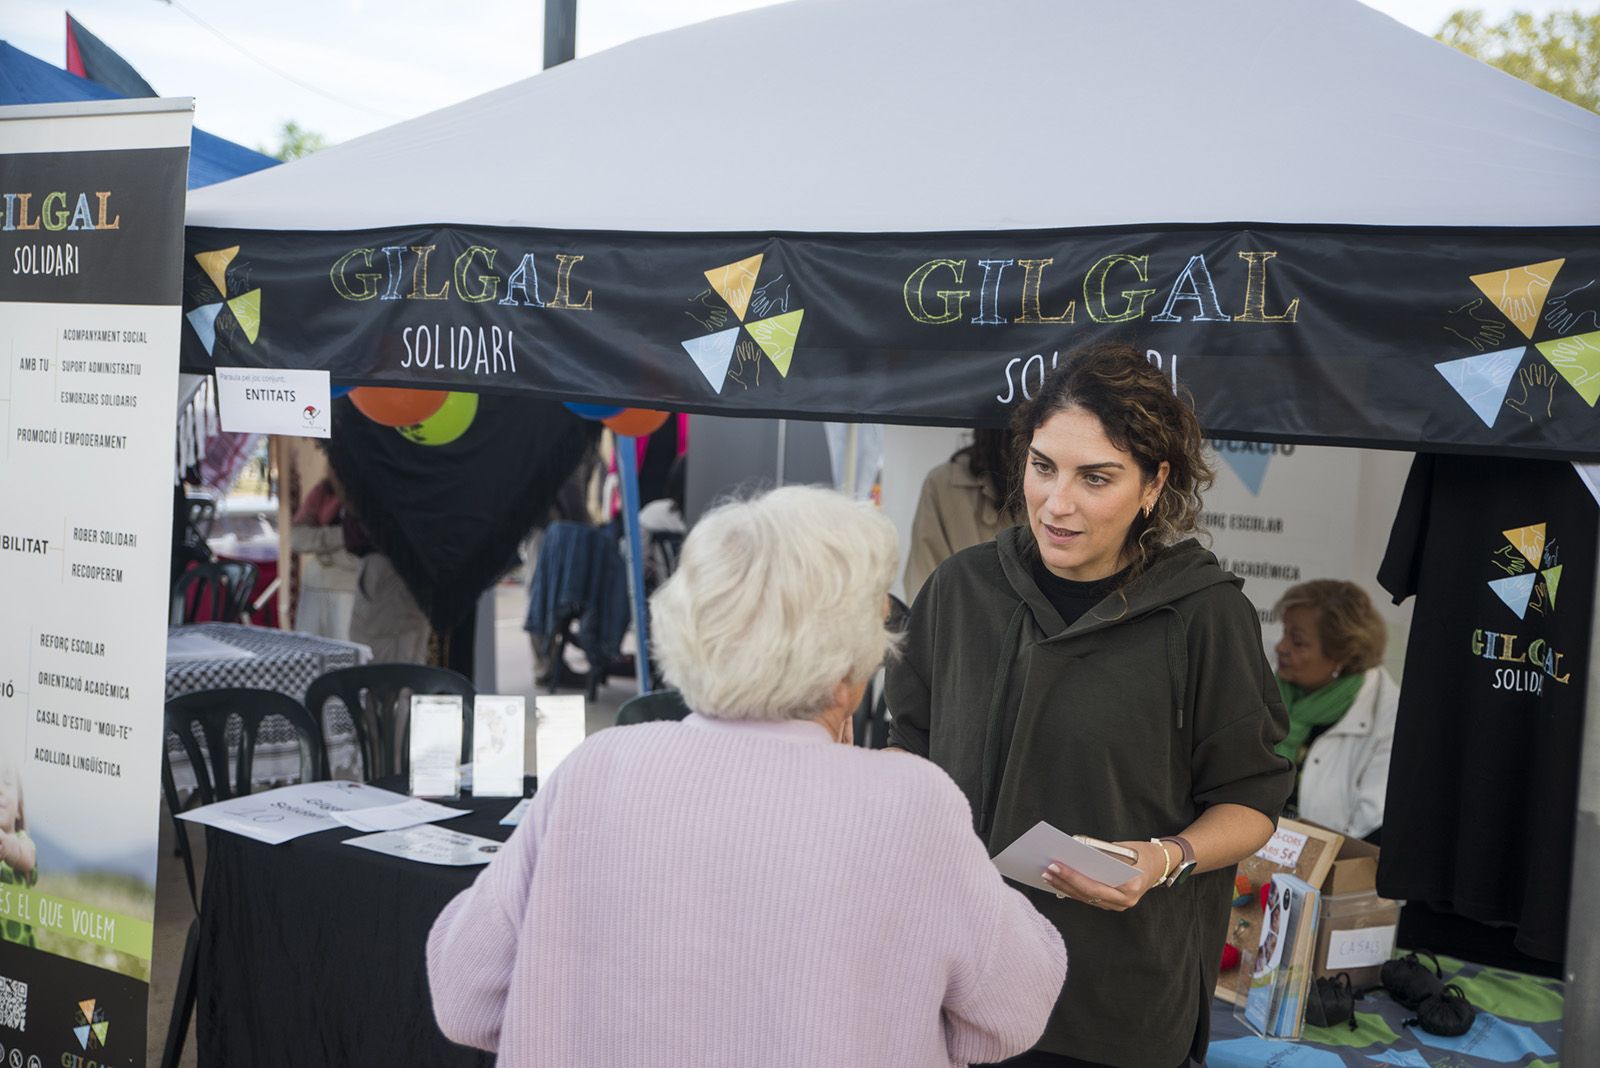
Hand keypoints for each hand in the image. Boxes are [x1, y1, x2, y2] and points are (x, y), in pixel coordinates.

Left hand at [1041, 839, 1170, 912]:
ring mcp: (1120, 906)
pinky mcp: (1114, 904)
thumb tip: (1074, 852)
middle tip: (1047, 870)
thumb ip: (1102, 853)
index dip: (1073, 876)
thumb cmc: (1142, 852)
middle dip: (1064, 882)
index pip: (1094, 885)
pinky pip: (1090, 899)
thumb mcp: (1124, 848)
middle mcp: (1125, 901)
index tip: (1056, 865)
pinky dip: (1074, 891)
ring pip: (1087, 899)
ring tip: (1048, 876)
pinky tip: (1060, 882)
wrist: (1161, 864)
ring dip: (1065, 888)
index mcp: (1130, 886)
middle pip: (1088, 894)